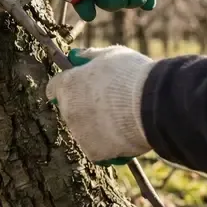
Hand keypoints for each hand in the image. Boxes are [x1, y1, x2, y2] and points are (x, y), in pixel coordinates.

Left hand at [46, 46, 155, 163]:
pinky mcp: (93, 152)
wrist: (152, 106)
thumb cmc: (131, 76)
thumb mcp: (111, 55)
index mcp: (67, 85)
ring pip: (84, 131)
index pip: (54, 89)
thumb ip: (89, 56)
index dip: (68, 88)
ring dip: (98, 127)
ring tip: (124, 119)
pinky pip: (98, 149)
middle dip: (85, 108)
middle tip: (111, 104)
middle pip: (70, 110)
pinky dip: (109, 145)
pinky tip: (126, 136)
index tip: (81, 87)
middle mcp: (67, 111)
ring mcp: (79, 133)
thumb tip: (76, 56)